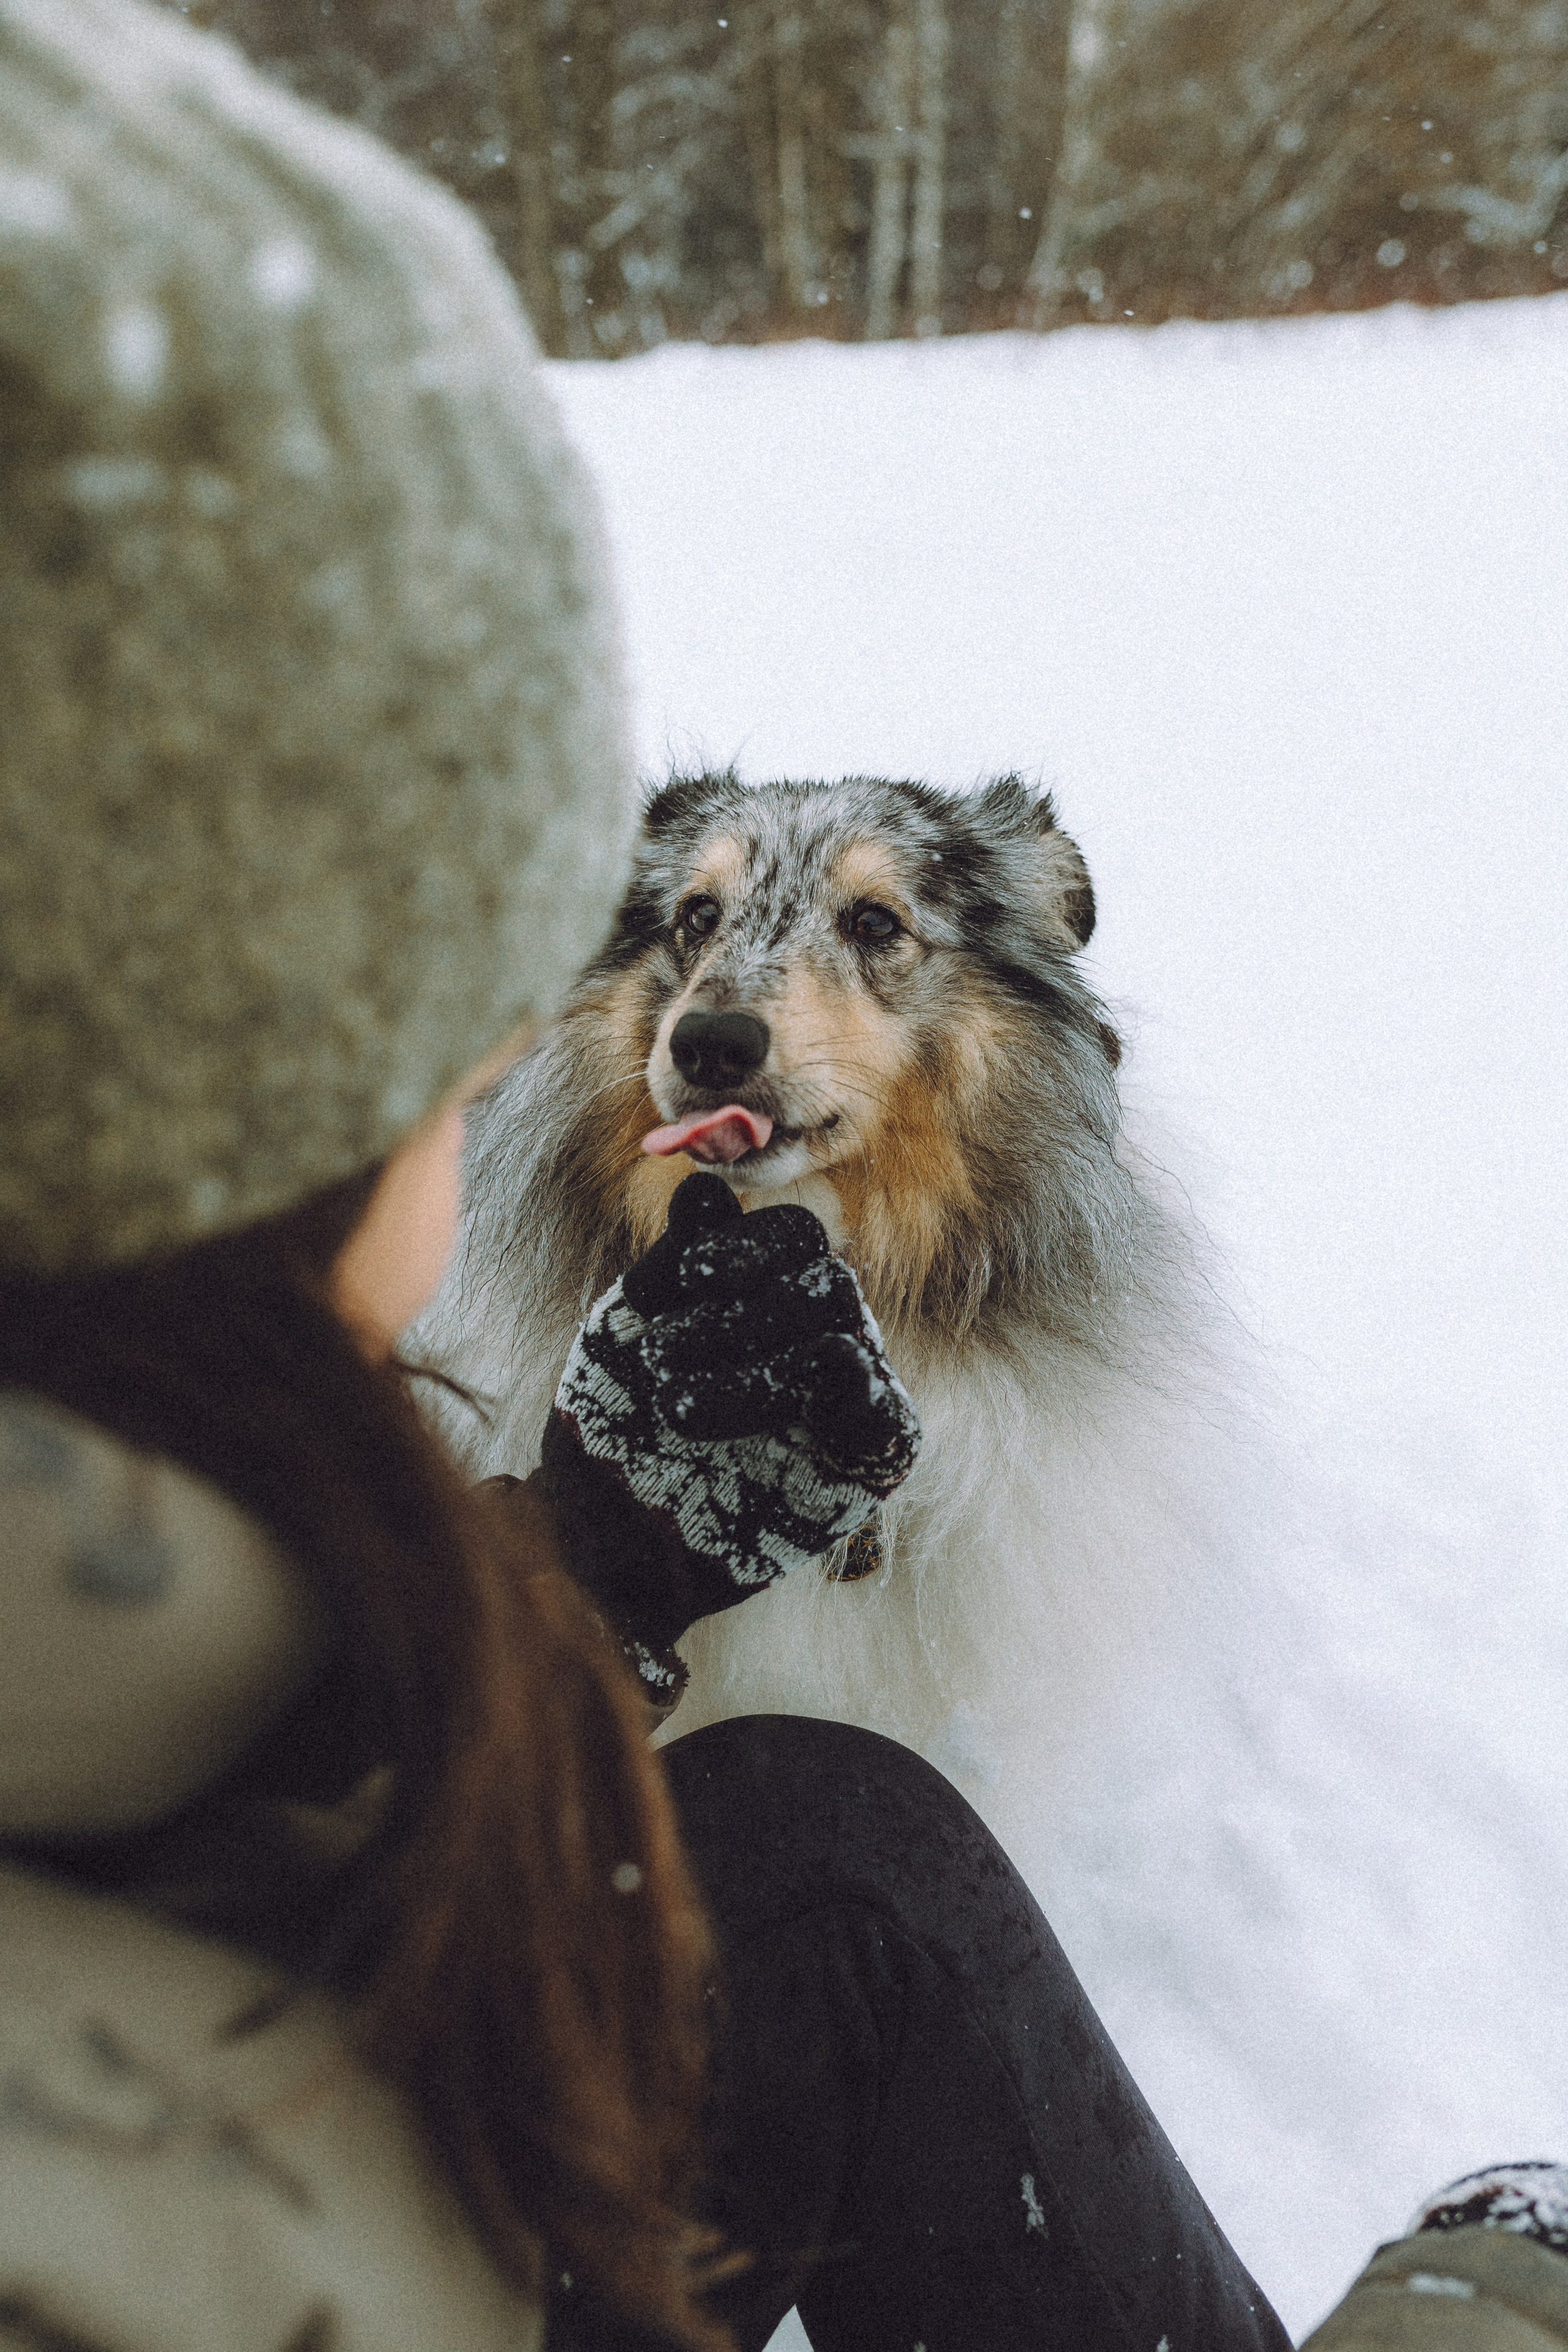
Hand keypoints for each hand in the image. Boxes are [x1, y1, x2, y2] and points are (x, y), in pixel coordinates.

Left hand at [548, 1171, 918, 1614]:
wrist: (598, 1542)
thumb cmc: (610, 1430)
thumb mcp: (627, 1335)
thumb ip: (671, 1263)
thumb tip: (704, 1185)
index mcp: (766, 1300)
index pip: (796, 1238)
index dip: (748, 1245)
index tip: (685, 1276)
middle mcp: (816, 1339)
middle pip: (826, 1281)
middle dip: (740, 1314)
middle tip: (663, 1357)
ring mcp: (844, 1403)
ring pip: (842, 1341)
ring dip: (756, 1368)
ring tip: (677, 1409)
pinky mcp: (862, 1466)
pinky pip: (882, 1413)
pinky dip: (829, 1403)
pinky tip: (756, 1433)